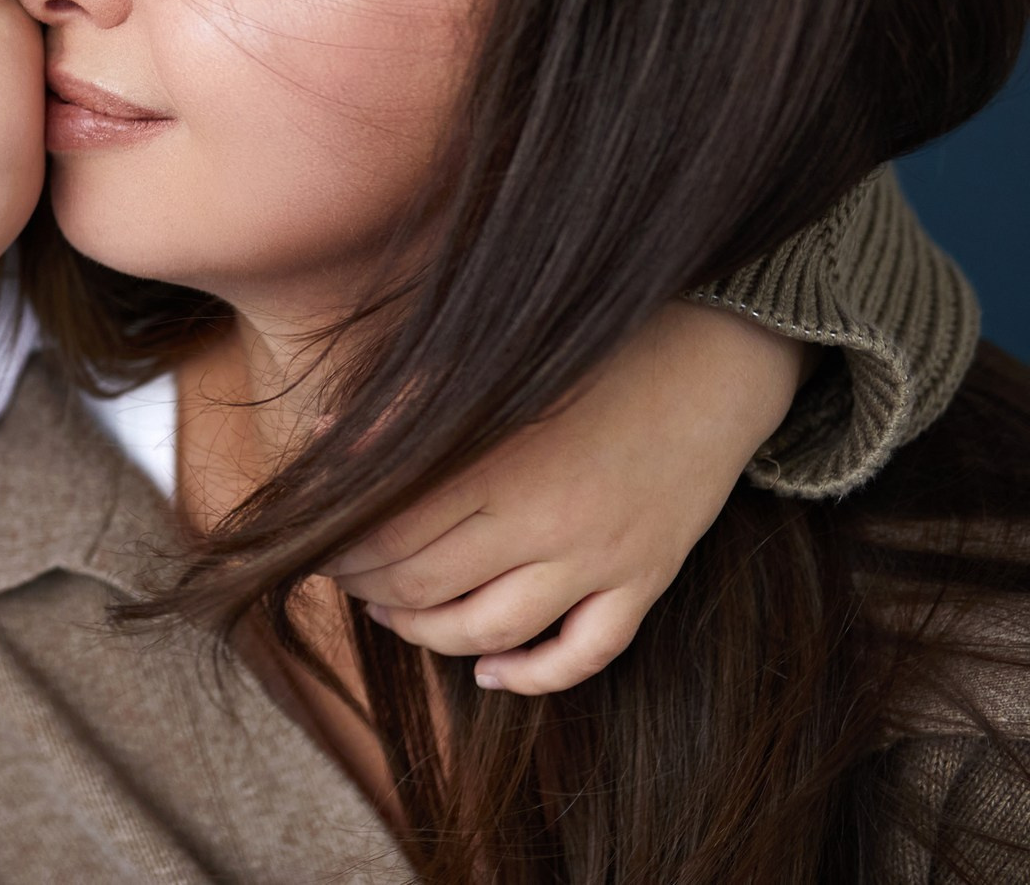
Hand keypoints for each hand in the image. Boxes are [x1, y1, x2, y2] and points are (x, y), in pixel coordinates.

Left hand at [323, 299, 803, 693]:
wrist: (709, 358)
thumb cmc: (585, 354)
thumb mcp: (487, 366)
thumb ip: (405, 408)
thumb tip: (326, 437)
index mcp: (493, 459)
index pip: (389, 532)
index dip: (343, 550)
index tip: (320, 544)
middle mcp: (544, 519)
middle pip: (427, 586)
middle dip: (372, 591)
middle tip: (349, 579)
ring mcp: (598, 558)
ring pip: (492, 632)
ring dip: (429, 636)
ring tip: (397, 617)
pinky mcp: (644, 579)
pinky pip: (586, 656)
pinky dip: (532, 676)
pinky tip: (490, 670)